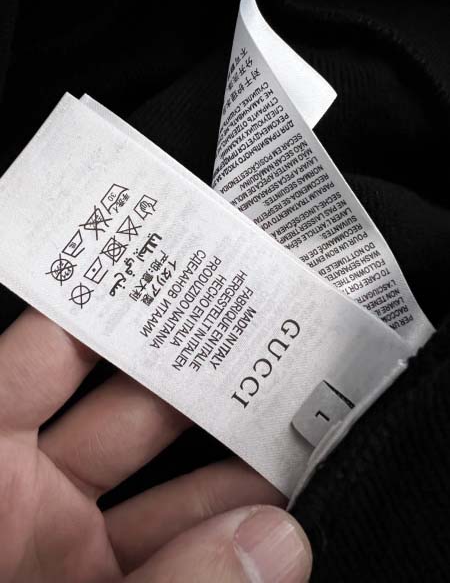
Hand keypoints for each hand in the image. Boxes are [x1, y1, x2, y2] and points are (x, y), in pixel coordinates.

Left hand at [0, 308, 311, 581]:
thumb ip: (165, 582)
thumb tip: (273, 545)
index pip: (45, 354)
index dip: (106, 305)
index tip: (174, 270)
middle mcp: (23, 494)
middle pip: (124, 405)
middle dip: (199, 373)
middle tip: (262, 340)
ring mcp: (66, 540)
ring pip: (162, 475)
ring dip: (230, 455)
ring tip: (293, 424)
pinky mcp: (102, 579)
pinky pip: (172, 538)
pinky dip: (223, 527)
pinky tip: (273, 512)